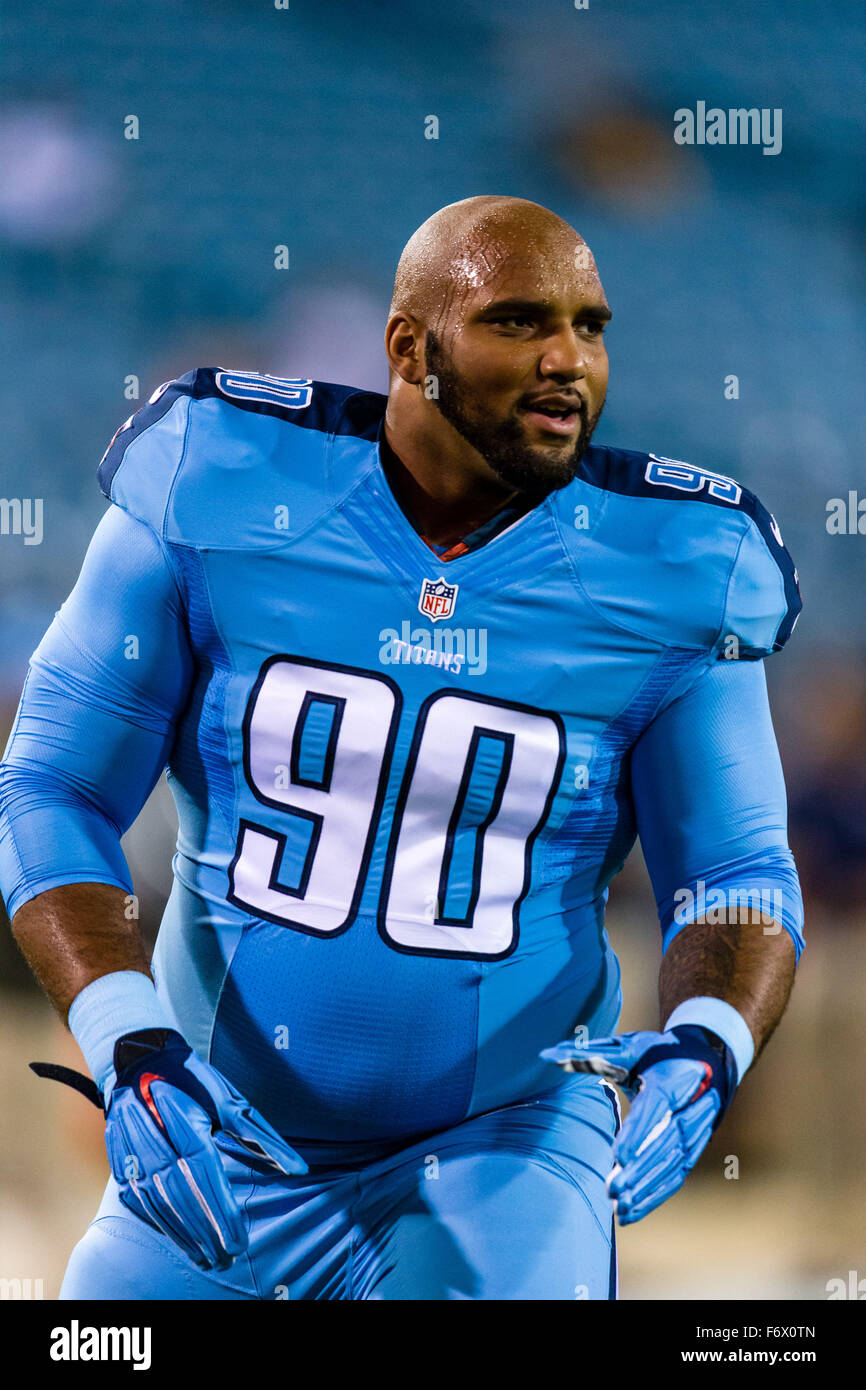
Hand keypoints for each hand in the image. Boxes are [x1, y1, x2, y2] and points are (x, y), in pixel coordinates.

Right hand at [33, 1027, 306, 1269]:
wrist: (139, 1057)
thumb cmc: (192, 1078)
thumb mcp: (230, 1097)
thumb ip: (262, 1136)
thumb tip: (299, 1170)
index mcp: (185, 1117)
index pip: (203, 1172)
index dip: (220, 1209)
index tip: (238, 1239)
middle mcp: (155, 1134)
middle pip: (180, 1192)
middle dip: (204, 1230)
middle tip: (226, 1257)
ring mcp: (132, 1148)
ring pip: (158, 1201)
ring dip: (182, 1234)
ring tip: (205, 1258)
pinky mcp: (120, 1158)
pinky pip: (138, 1198)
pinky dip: (159, 1223)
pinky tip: (177, 1240)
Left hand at [540, 1025, 736, 1224]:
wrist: (705, 1060)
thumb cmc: (657, 1053)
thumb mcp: (629, 1047)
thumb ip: (590, 1055)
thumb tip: (546, 1056)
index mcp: (673, 1078)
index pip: (657, 1108)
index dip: (640, 1133)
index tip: (619, 1156)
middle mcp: (691, 1107)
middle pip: (666, 1142)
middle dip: (639, 1168)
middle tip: (611, 1189)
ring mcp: (697, 1132)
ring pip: (673, 1164)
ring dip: (645, 1187)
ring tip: (617, 1206)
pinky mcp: (694, 1150)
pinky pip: (676, 1177)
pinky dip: (653, 1196)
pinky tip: (630, 1213)